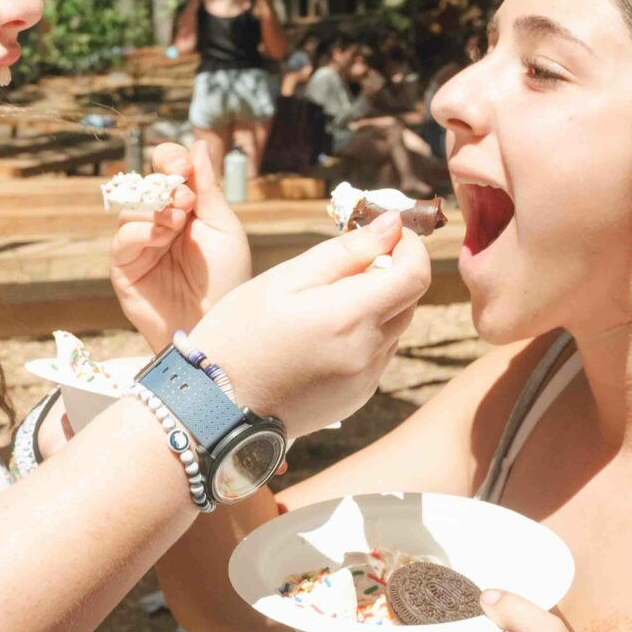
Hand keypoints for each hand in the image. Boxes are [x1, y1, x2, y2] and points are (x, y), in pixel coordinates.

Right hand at [109, 141, 252, 352]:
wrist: (216, 325)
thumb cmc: (226, 280)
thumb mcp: (224, 228)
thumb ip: (208, 189)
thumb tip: (199, 143)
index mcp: (184, 209)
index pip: (166, 170)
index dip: (170, 160)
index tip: (183, 166)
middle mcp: (158, 222)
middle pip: (144, 185)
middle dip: (164, 187)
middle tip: (186, 201)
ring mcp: (140, 245)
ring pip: (131, 209)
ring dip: (155, 210)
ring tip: (178, 223)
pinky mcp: (126, 268)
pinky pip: (123, 239)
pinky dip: (141, 231)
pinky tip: (163, 237)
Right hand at [187, 210, 428, 436]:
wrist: (216, 407)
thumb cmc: (239, 334)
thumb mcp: (284, 280)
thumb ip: (345, 251)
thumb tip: (393, 224)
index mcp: (349, 318)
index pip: (416, 274)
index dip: (410, 246)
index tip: (389, 234)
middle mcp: (367, 353)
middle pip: (409, 300)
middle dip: (389, 273)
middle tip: (346, 264)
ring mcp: (365, 380)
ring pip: (394, 327)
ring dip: (376, 306)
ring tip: (323, 305)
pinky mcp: (357, 398)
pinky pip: (377, 355)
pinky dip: (363, 336)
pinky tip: (320, 337)